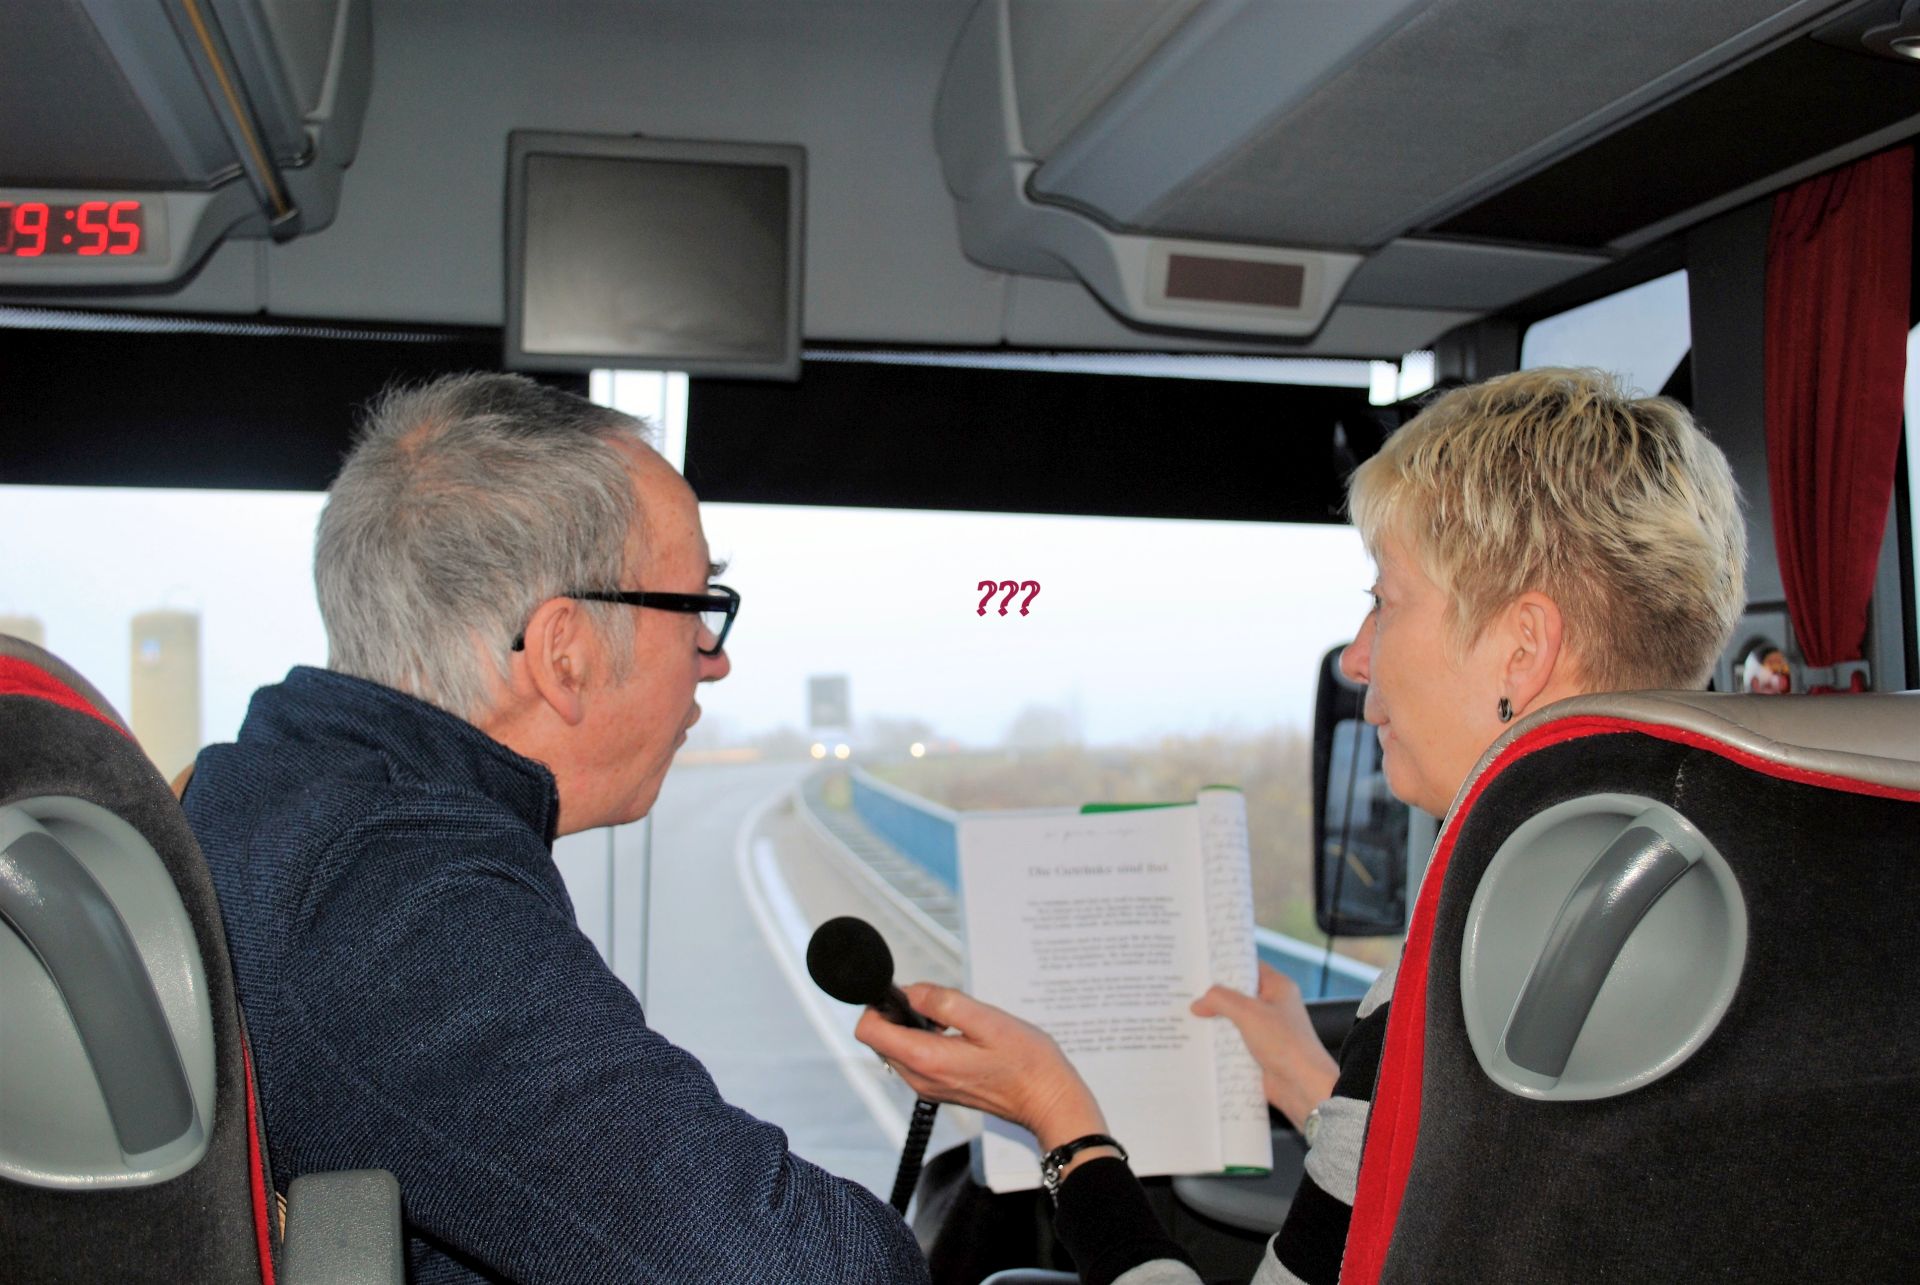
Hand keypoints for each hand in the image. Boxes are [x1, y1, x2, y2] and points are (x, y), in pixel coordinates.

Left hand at [855, 983, 1108, 1153]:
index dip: (878, 1004)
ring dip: (914, 1027)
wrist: (1048, 1101)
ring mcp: (928, 1087)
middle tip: (937, 1005)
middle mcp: (920, 1078)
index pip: (869, 1031)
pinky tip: (957, 1035)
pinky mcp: (940, 1088)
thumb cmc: (1027, 1063)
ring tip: (952, 1021)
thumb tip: (910, 991)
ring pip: (897, 1048)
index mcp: (926, 1059)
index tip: (903, 993)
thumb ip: (943, 1001)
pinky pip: (916, 1059)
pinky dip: (926, 1041)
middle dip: (899, 1014)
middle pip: (880, 1039)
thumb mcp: (987, 1019)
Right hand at [1191, 963, 1338, 1129]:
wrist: (1304, 1087)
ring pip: (1232, 1021)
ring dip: (1214, 1023)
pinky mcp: (1258, 1053)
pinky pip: (1233, 1044)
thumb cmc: (1287, 1045)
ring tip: (1186, 1017)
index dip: (1225, 965)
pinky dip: (1218, 1045)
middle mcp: (1272, 1007)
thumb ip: (1221, 1000)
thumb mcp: (1249, 1012)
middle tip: (1186, 992)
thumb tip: (1199, 1003)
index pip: (1248, 967)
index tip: (1201, 964)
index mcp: (1277, 988)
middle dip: (1213, 997)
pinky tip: (1199, 1044)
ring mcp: (1265, 1031)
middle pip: (1236, 995)